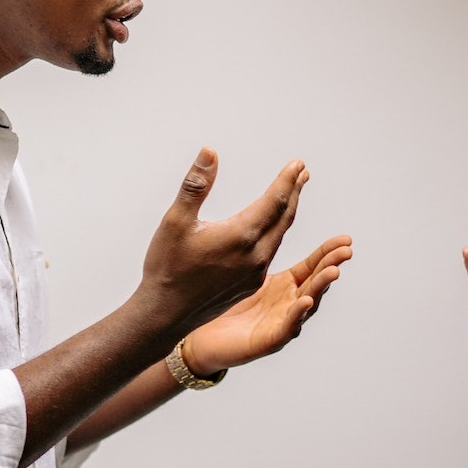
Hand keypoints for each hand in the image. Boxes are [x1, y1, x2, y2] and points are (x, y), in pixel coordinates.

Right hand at [136, 148, 308, 333]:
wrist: (165, 314)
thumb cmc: (167, 267)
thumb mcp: (175, 221)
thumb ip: (196, 185)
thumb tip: (210, 152)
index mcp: (240, 236)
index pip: (275, 201)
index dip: (287, 180)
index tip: (298, 164)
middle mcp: (255, 255)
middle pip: (284, 217)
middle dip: (294, 192)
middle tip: (302, 173)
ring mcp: (255, 272)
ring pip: (279, 236)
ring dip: (287, 212)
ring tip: (292, 194)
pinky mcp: (251, 284)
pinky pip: (271, 253)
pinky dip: (277, 233)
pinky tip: (272, 228)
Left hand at [182, 235, 352, 373]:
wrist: (203, 339)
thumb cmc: (222, 305)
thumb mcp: (241, 270)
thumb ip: (253, 247)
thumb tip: (256, 213)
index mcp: (285, 285)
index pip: (311, 266)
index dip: (328, 253)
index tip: (345, 239)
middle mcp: (289, 304)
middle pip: (315, 282)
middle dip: (331, 265)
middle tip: (346, 251)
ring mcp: (281, 322)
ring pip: (307, 304)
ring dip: (321, 287)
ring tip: (332, 271)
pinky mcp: (268, 341)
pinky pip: (287, 327)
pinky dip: (298, 315)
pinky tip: (305, 300)